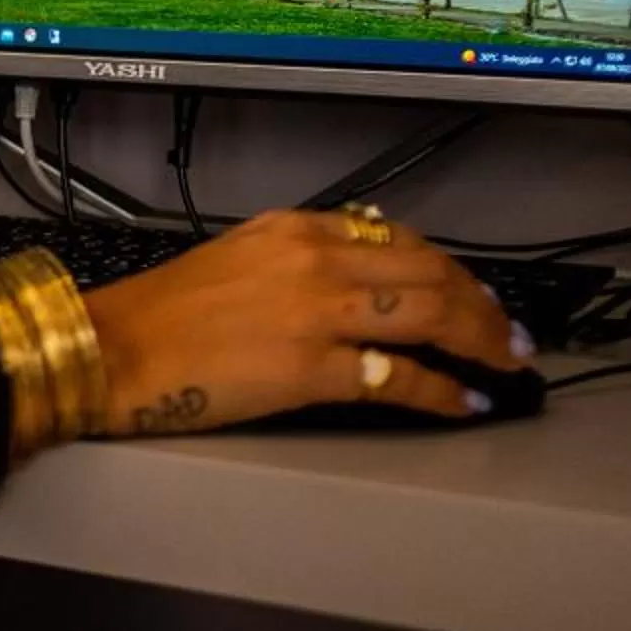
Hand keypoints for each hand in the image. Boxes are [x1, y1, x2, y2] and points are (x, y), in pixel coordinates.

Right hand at [79, 208, 532, 434]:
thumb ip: (300, 256)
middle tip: (513, 333)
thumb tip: (359, 270)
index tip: (471, 291)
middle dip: (483, 305)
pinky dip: (443, 392)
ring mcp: (318, 312)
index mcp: (296, 228)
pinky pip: (401, 379)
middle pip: (430, 271)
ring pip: (430, 314)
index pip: (398, 236)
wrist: (117, 348)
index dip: (449, 266)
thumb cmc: (165, 312)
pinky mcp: (314, 368)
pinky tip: (463, 403)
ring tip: (507, 363)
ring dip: (481, 341)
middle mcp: (316, 259)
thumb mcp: (238, 255)